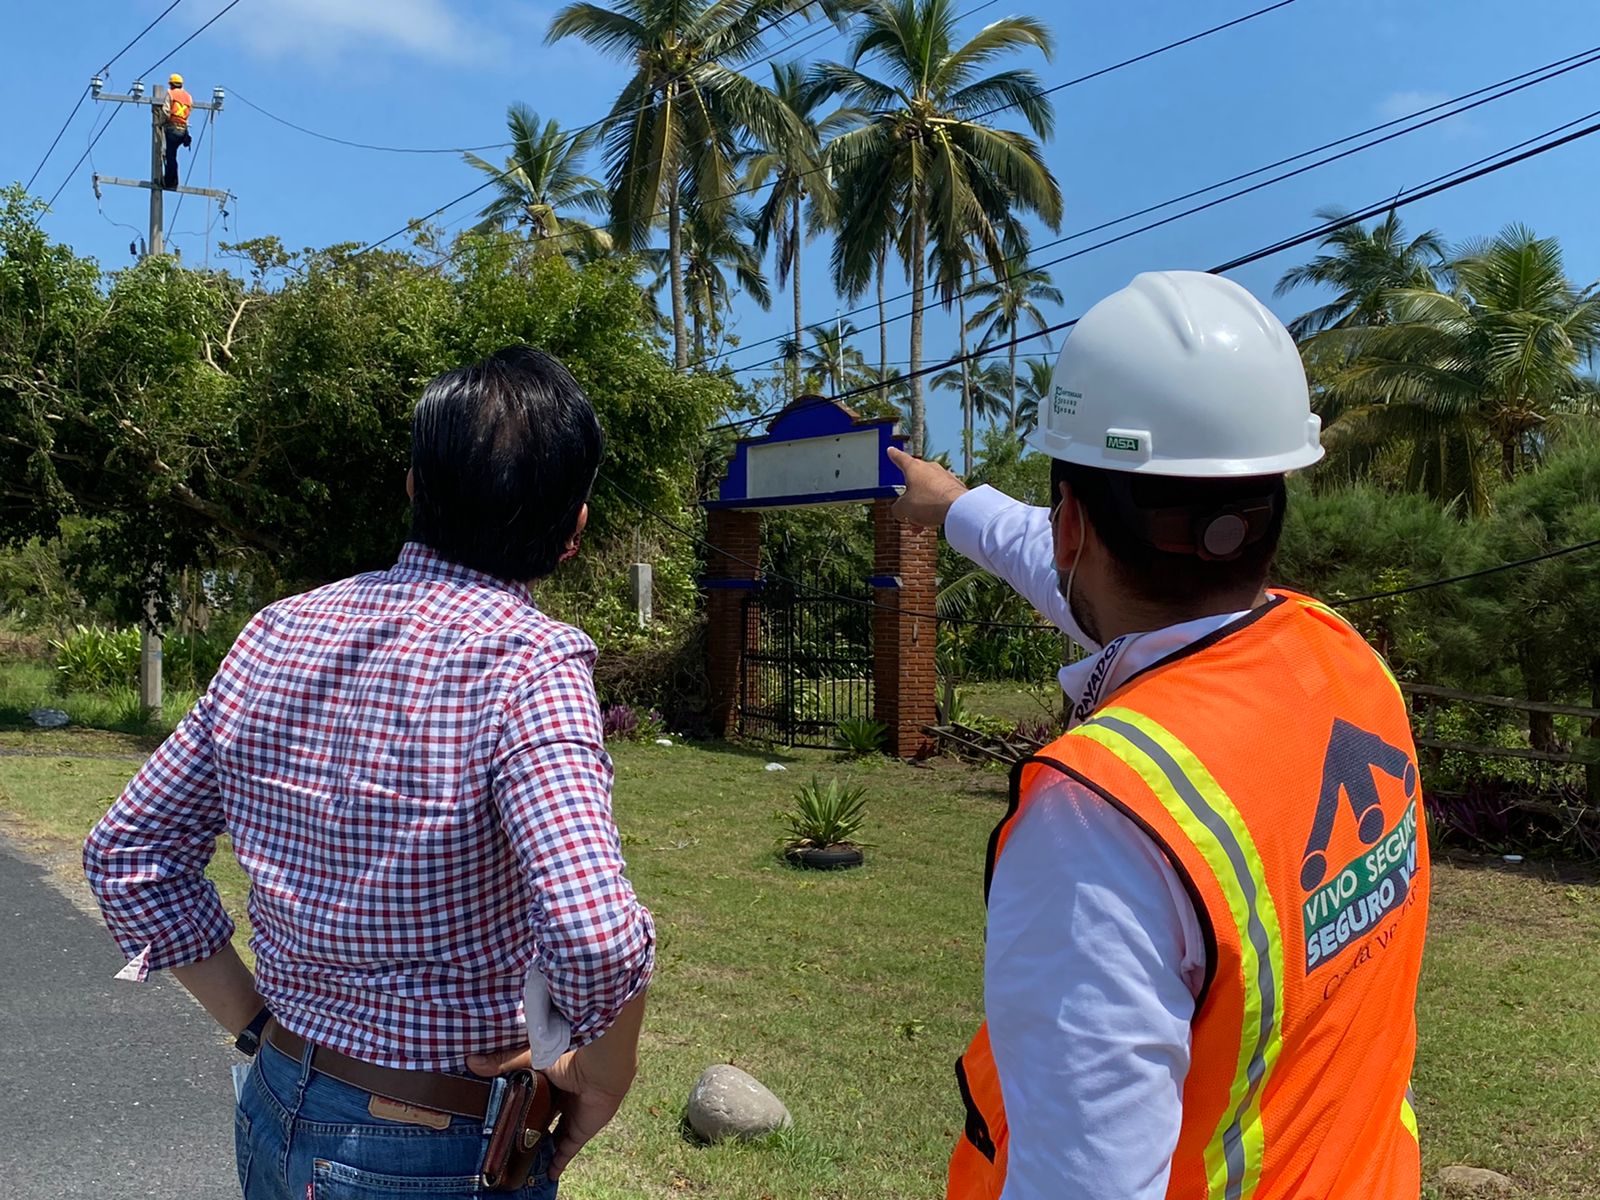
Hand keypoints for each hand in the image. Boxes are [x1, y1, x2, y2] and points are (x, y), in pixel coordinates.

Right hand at [467, 1044, 633, 1181]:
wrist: (600, 1065)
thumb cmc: (569, 1054)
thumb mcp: (531, 1058)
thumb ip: (504, 1062)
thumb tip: (472, 1062)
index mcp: (550, 1076)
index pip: (531, 1093)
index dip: (517, 1104)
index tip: (498, 1116)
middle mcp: (562, 1096)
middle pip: (542, 1117)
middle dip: (528, 1128)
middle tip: (507, 1142)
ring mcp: (572, 1114)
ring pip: (553, 1135)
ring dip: (542, 1147)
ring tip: (521, 1160)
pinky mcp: (581, 1130)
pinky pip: (567, 1149)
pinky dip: (558, 1162)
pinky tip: (547, 1173)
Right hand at [888, 445, 967, 528]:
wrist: (959, 508)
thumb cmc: (930, 503)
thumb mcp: (904, 509)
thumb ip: (898, 508)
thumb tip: (900, 511)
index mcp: (914, 468)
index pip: (901, 458)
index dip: (894, 455)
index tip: (891, 450)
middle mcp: (930, 469)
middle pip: (914, 482)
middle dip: (909, 499)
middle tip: (907, 514)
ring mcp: (944, 477)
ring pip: (928, 492)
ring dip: (922, 507)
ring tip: (920, 524)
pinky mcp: (956, 487)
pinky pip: (940, 497)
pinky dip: (935, 508)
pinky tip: (934, 521)